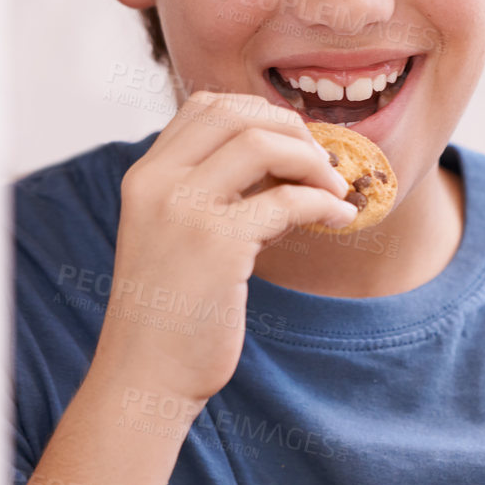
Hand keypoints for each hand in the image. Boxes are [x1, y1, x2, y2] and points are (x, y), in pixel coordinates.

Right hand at [96, 91, 355, 407]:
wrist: (144, 377)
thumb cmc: (170, 316)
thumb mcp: (177, 238)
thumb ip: (216, 197)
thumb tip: (287, 169)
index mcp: (145, 176)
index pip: (206, 107)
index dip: (259, 114)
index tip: (293, 144)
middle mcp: (158, 183)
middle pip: (237, 114)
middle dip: (292, 130)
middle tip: (323, 163)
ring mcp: (184, 209)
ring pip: (263, 144)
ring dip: (312, 160)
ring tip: (335, 188)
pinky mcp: (217, 244)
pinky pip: (288, 200)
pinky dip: (325, 203)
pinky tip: (340, 217)